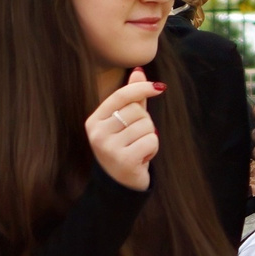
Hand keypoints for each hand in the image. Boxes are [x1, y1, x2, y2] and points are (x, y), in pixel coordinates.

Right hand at [84, 68, 162, 192]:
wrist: (119, 184)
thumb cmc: (123, 148)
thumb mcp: (124, 122)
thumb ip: (131, 98)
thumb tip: (139, 71)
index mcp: (94, 121)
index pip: (121, 96)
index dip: (142, 88)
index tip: (160, 87)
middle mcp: (98, 133)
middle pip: (137, 111)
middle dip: (145, 123)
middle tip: (136, 138)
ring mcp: (109, 148)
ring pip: (146, 126)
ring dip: (149, 137)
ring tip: (138, 149)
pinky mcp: (124, 161)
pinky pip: (151, 141)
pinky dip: (152, 149)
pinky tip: (142, 158)